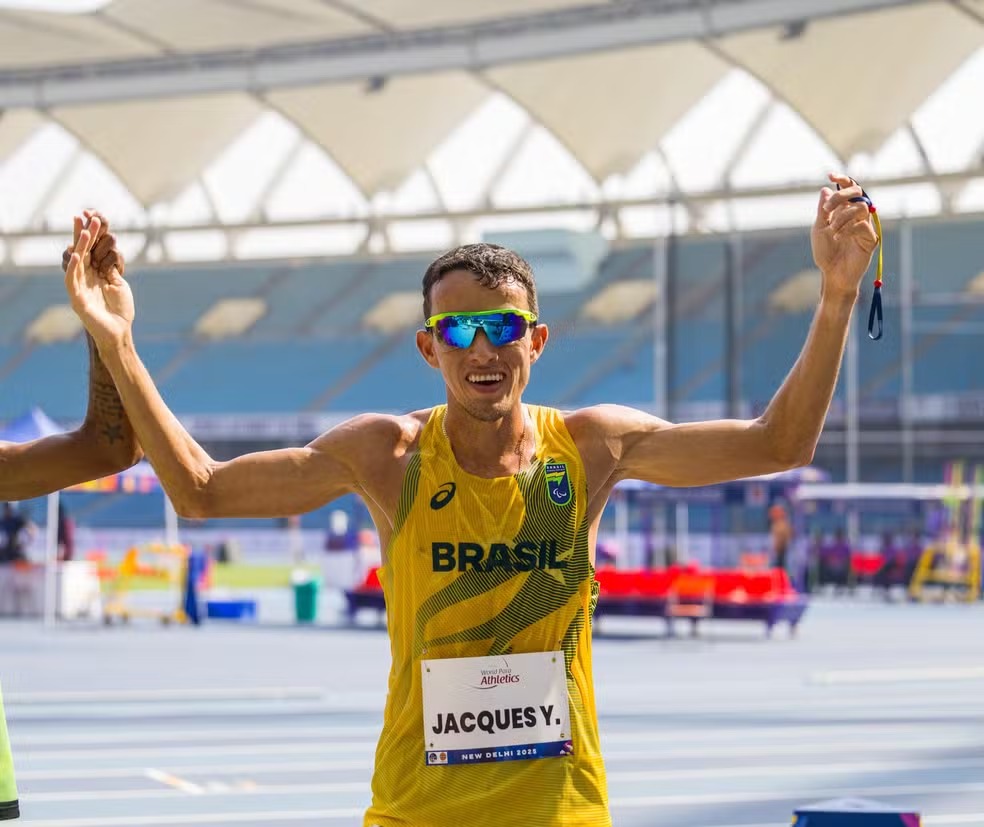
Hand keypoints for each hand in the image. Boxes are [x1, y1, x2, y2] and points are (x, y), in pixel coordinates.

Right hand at [64, 212, 134, 348]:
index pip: (92, 249)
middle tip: (88, 216)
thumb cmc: (120, 311)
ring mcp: (79, 287)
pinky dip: (73, 267)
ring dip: (80, 246)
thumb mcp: (118, 284)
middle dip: (86, 234)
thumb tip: (111, 251)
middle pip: (83, 251)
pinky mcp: (77, 298)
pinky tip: (77, 255)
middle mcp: (85, 277)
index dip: (92, 234)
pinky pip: (72, 280)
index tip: (94, 216)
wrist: (118, 333)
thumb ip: (112, 269)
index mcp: (95, 273)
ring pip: (76, 262)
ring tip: (85, 231)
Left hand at [811, 173, 878, 299]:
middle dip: (841, 196)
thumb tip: (825, 189)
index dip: (842, 179)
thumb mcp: (819, 229)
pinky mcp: (871, 237)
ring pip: (860, 207)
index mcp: (844, 210)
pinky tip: (839, 238)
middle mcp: (856, 215)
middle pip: (858, 192)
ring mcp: (865, 225)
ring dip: (842, 217)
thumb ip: (823, 210)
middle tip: (827, 209)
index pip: (848, 189)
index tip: (831, 175)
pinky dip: (848, 229)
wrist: (832, 274)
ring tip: (832, 231)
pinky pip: (863, 224)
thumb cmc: (825, 253)